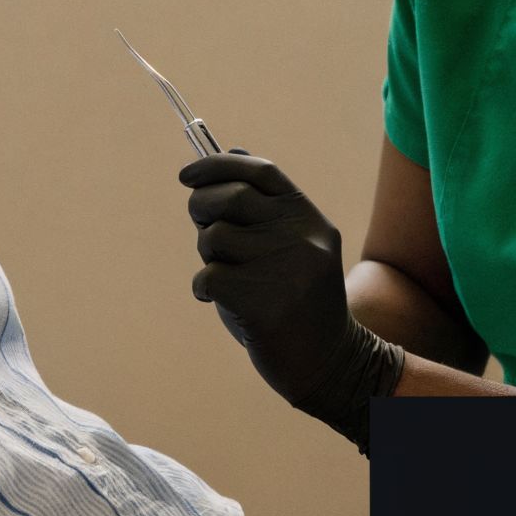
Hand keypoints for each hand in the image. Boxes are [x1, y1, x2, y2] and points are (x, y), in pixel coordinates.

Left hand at [180, 150, 403, 450]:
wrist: (328, 362)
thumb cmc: (297, 301)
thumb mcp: (290, 247)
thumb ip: (260, 208)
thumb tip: (225, 153)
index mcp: (310, 218)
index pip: (261, 171)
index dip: (219, 165)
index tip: (187, 174)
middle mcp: (302, 237)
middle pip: (231, 197)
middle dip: (201, 205)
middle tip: (199, 223)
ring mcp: (284, 268)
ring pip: (214, 237)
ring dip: (207, 255)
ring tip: (226, 275)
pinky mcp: (262, 301)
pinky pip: (208, 276)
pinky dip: (204, 288)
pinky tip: (224, 302)